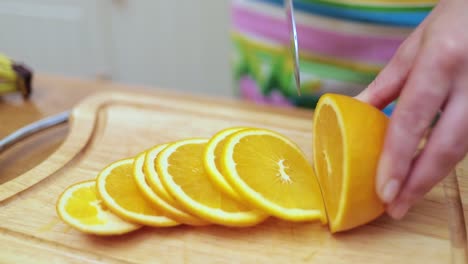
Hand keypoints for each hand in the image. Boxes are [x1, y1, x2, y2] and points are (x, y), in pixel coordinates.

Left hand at [356, 0, 467, 218]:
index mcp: (441, 61)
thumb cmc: (453, 19)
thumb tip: (354, 111)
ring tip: (407, 196)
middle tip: (395, 208)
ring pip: (463, 148)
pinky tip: (428, 171)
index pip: (413, 119)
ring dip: (432, 176)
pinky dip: (447, 158)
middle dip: (418, 183)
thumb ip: (385, 84)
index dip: (397, 159)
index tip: (382, 191)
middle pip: (446, 145)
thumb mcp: (413, 47)